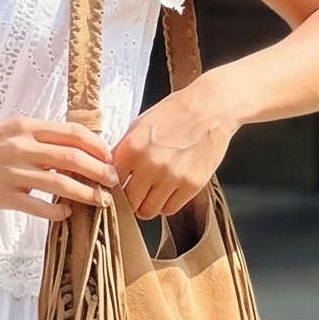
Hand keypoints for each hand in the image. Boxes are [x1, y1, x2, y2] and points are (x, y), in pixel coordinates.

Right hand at [0, 116, 117, 220]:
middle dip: (100, 171)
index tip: (109, 156)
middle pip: (73, 159)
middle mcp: (22, 147)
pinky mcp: (3, 196)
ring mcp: (13, 173)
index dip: (97, 146)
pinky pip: (39, 207)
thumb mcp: (9, 130)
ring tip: (100, 201)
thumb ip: (39, 137)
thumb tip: (73, 147)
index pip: (73, 133)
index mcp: (26, 127)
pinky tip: (66, 213)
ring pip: (61, 184)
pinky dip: (57, 211)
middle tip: (113, 181)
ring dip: (87, 194)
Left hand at [112, 85, 234, 217]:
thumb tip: (108, 170)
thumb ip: (123, 148)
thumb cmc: (174, 112)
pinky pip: (170, 209)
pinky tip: (166, 193)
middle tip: (134, 194)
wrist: (210, 108)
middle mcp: (151, 165)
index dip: (113, 186)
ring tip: (150, 195)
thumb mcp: (140, 124)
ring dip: (146, 205)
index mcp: (133, 148)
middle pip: (129, 202)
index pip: (111, 182)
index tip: (118, 186)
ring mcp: (172, 177)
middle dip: (129, 200)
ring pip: (148, 211)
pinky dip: (165, 205)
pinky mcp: (192, 185)